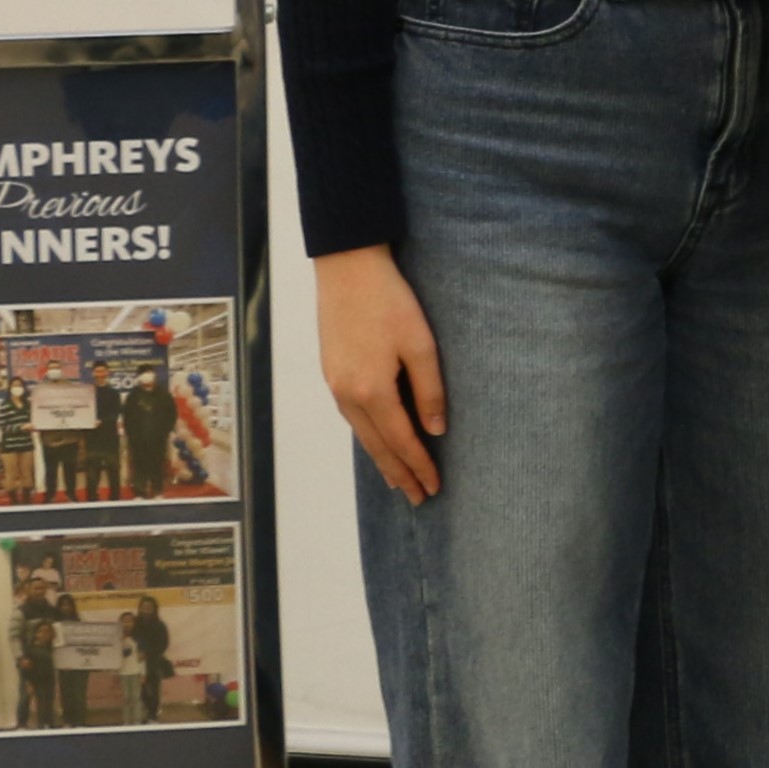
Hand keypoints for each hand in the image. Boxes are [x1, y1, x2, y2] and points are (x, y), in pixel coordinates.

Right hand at [319, 244, 447, 500]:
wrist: (347, 269)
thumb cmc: (389, 301)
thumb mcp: (420, 344)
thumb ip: (430, 390)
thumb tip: (436, 429)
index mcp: (372, 392)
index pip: (402, 441)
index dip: (420, 465)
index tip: (435, 486)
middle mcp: (348, 396)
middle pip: (378, 446)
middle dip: (400, 474)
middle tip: (418, 498)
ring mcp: (335, 385)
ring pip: (362, 435)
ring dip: (382, 459)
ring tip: (399, 480)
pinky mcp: (331, 373)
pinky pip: (352, 418)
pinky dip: (368, 437)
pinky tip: (378, 441)